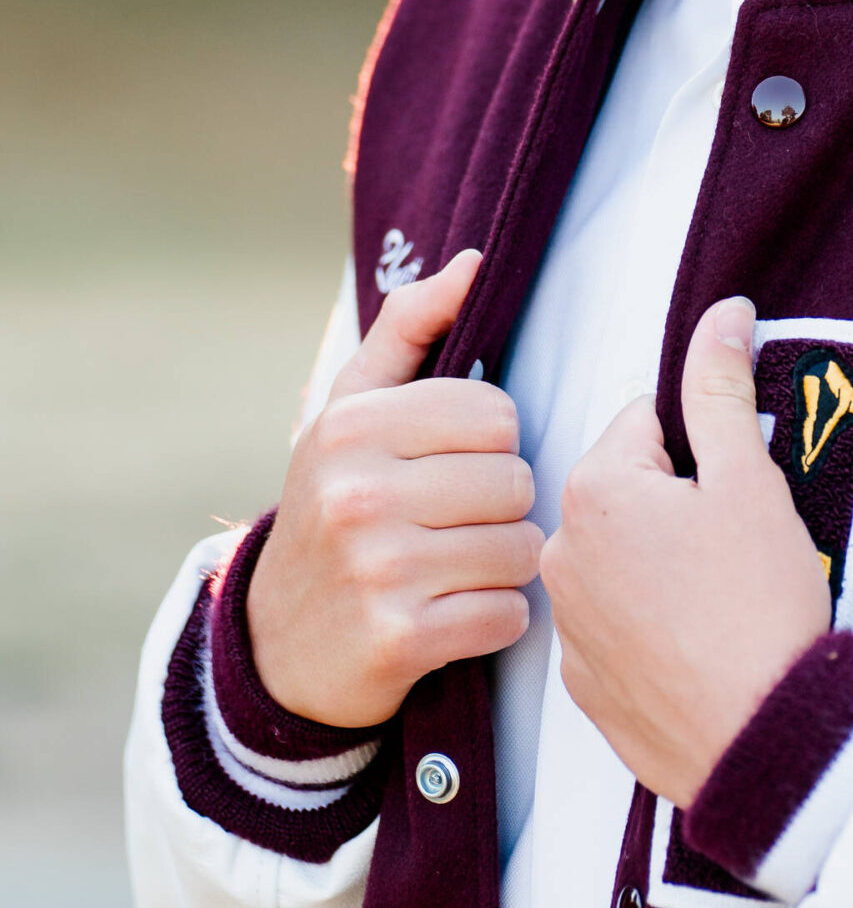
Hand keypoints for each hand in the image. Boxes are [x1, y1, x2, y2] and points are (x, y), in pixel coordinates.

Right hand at [247, 249, 541, 727]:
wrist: (278, 643)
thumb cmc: (336, 502)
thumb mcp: (352, 408)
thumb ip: (411, 326)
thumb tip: (475, 263)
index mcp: (354, 425)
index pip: (497, 414)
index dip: (490, 443)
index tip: (454, 465)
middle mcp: (359, 493)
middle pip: (515, 481)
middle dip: (502, 505)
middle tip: (459, 523)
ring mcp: (377, 570)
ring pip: (520, 549)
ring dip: (505, 564)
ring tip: (461, 566)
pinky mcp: (399, 640)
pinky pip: (508, 615)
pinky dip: (497, 619)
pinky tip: (458, 614)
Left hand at [542, 297, 830, 806]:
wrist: (764, 744)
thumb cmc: (760, 604)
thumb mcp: (750, 479)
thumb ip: (721, 388)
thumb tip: (721, 313)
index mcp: (593, 492)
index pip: (648, 427)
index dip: (705, 453)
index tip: (734, 497)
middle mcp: (559, 556)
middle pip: (630, 492)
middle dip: (680, 505)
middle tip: (735, 550)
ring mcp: (567, 628)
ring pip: (623, 559)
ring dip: (664, 564)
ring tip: (722, 601)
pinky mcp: (585, 687)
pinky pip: (618, 626)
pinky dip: (654, 626)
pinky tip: (702, 647)